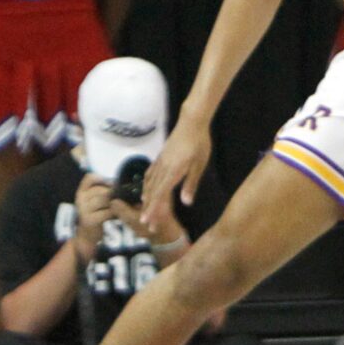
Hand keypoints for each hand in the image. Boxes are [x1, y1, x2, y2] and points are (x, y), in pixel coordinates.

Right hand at [74, 174, 111, 259]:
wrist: (86, 235)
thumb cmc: (95, 213)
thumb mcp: (94, 199)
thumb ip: (102, 189)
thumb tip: (119, 181)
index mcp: (81, 191)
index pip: (89, 178)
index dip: (102, 179)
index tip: (111, 184)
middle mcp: (80, 199)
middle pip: (102, 189)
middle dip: (113, 194)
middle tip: (118, 200)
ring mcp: (83, 210)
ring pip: (105, 200)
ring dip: (115, 204)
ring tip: (117, 208)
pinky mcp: (90, 220)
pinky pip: (107, 212)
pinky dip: (114, 213)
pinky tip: (115, 216)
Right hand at [141, 113, 211, 233]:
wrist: (192, 121)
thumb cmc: (200, 143)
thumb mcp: (199, 164)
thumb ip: (191, 183)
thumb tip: (185, 203)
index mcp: (173, 171)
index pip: (160, 194)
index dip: (153, 209)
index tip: (145, 221)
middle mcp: (163, 168)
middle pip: (153, 191)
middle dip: (148, 208)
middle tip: (144, 223)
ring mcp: (161, 161)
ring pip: (149, 183)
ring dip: (146, 197)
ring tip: (143, 209)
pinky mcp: (161, 156)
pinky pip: (150, 172)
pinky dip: (146, 183)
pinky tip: (146, 188)